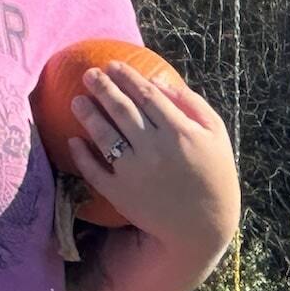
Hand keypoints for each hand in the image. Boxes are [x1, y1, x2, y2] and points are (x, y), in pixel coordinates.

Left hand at [68, 61, 239, 261]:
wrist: (204, 225)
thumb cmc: (213, 173)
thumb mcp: (215, 134)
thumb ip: (191, 104)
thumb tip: (157, 82)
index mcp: (180, 132)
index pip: (147, 97)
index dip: (127, 78)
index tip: (112, 65)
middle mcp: (155, 149)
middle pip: (122, 111)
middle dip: (103, 88)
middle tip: (88, 74)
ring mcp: (135, 172)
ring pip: (104, 136)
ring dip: (88, 115)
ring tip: (77, 100)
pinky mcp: (120, 193)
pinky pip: (94, 170)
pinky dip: (81, 155)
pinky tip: (74, 140)